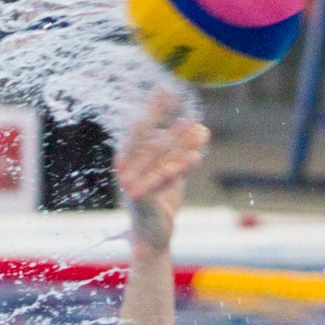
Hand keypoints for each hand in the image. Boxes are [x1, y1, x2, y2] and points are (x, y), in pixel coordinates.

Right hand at [115, 89, 208, 251]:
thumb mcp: (171, 171)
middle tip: (175, 93)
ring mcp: (130, 182)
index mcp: (128, 156)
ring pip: (155, 155)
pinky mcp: (140, 198)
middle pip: (142, 133)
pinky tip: (196, 156)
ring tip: (193, 122)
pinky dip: (180, 166)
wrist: (153, 237)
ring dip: (176, 137)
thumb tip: (200, 126)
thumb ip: (181, 150)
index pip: (139, 125)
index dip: (152, 106)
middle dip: (159, 112)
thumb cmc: (161, 202)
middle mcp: (124, 166)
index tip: (166, 87)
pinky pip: (163, 178)